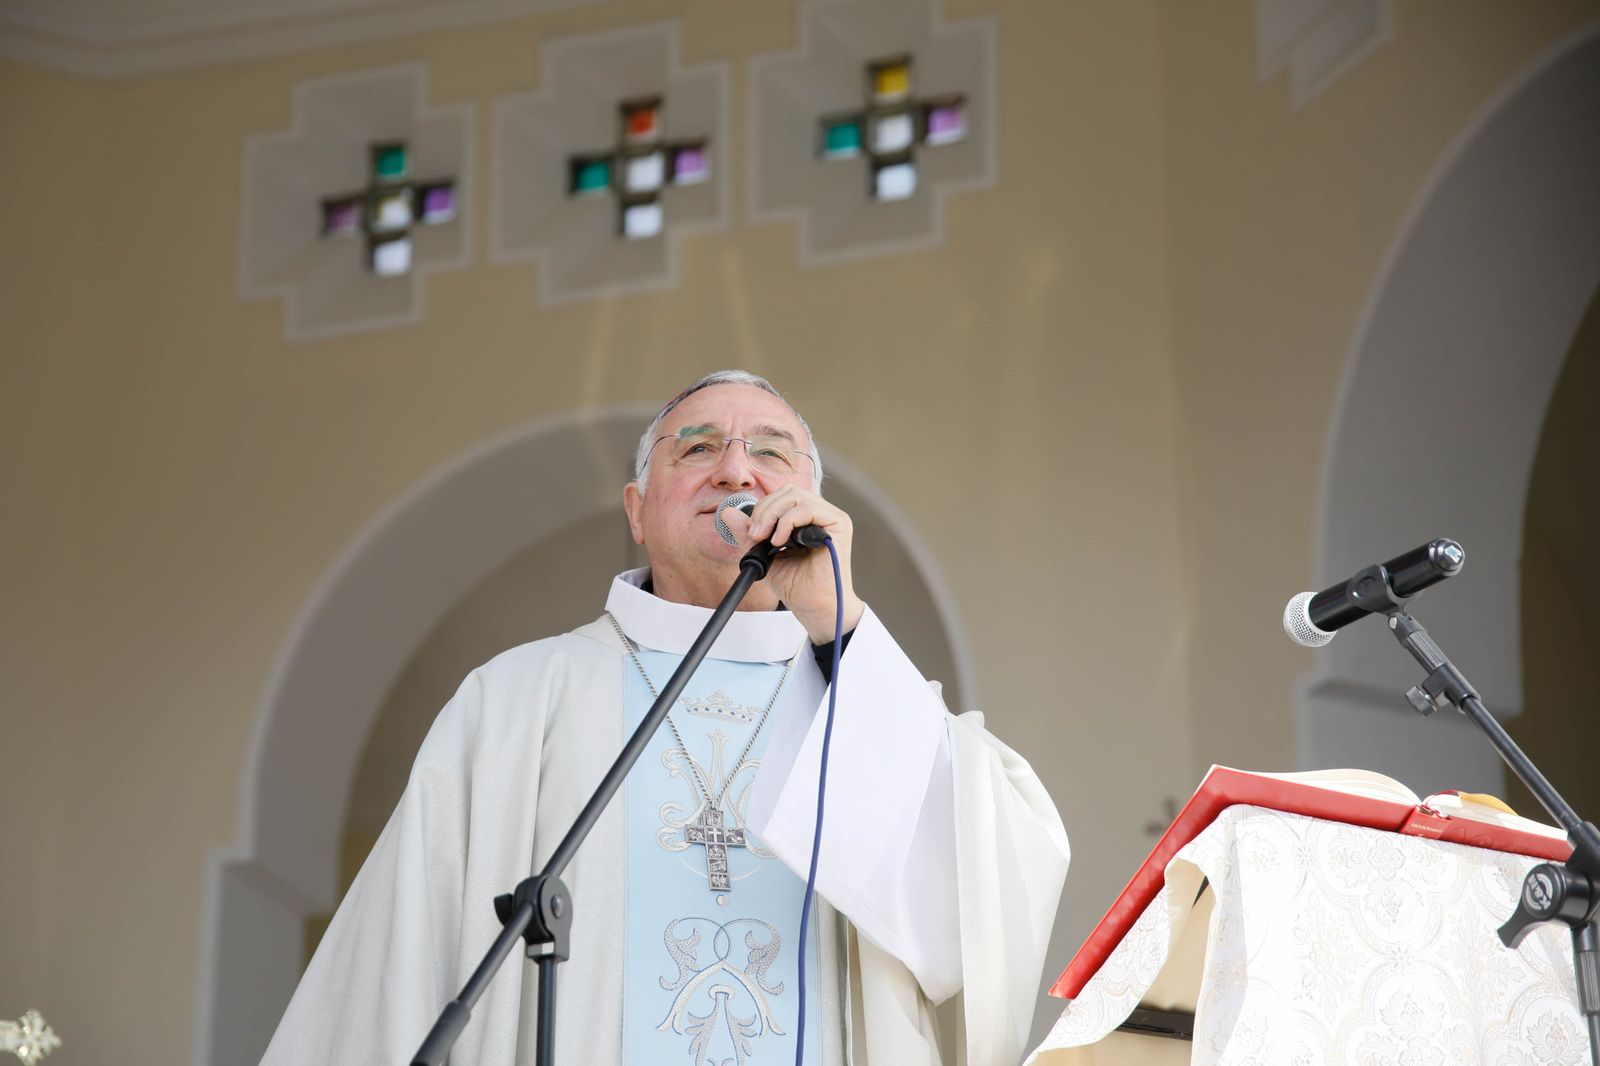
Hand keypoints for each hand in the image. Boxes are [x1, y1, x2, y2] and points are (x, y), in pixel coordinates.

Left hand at [722, 487, 865, 642]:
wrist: (814, 608)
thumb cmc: (796, 585)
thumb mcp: (764, 555)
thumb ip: (748, 534)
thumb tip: (727, 512)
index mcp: (808, 518)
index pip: (783, 496)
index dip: (763, 508)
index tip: (751, 533)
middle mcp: (821, 514)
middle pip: (789, 491)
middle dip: (765, 510)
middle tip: (755, 534)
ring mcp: (831, 518)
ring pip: (796, 496)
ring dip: (773, 515)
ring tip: (766, 539)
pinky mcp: (839, 525)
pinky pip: (807, 509)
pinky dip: (787, 522)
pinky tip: (779, 542)